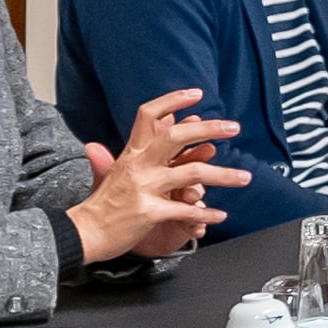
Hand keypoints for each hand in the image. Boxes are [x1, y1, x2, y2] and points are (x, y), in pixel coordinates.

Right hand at [70, 88, 244, 262]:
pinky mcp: (149, 212)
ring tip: (245, 178)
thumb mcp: (118, 168)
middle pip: (176, 137)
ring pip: (193, 173)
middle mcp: (138, 166)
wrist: (82, 233)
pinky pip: (187, 210)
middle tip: (233, 127)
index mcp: (132, 153)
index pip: (149, 115)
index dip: (173, 100)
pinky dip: (207, 213)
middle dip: (209, 129)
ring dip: (224, 175)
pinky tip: (220, 215)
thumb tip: (165, 120)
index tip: (197, 94)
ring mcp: (144, 188)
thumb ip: (143, 147)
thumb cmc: (104, 202)